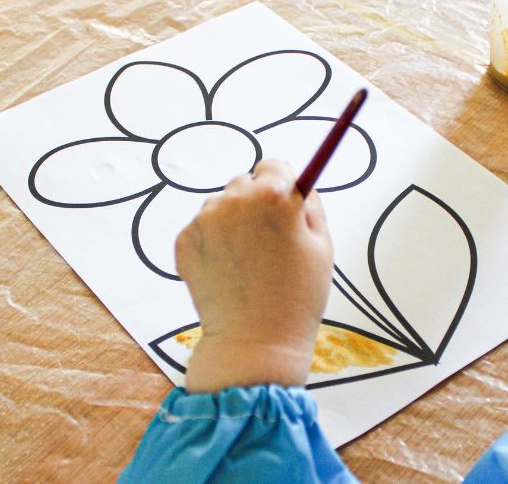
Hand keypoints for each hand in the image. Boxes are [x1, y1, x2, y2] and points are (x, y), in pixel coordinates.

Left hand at [176, 159, 333, 392]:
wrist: (254, 342)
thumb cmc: (297, 297)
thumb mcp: (323, 245)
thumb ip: (311, 203)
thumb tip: (297, 182)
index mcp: (274, 196)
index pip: (275, 164)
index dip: (284, 185)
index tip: (286, 205)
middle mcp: (234, 200)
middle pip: (246, 182)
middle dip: (257, 203)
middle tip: (269, 242)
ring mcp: (204, 220)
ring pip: (222, 206)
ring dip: (233, 223)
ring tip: (249, 262)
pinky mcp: (184, 241)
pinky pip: (203, 229)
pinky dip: (214, 244)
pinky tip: (229, 272)